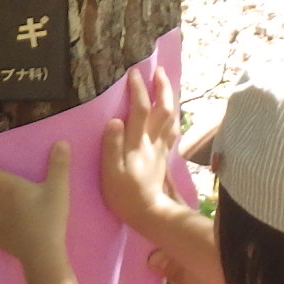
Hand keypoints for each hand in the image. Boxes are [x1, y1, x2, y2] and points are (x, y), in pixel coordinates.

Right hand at [101, 67, 183, 228]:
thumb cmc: (124, 194)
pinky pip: (172, 130)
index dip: (138, 90)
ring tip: (165, 84)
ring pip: (171, 118)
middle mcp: (153, 141)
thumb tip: (114, 120)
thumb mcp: (111, 171)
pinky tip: (171, 113)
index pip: (139, 109)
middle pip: (163, 109)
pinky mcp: (164, 156)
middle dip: (162, 88)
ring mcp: (161, 148)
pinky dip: (172, 116)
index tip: (134, 73)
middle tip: (159, 70)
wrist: (149, 212)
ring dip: (169, 98)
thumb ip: (112, 145)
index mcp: (137, 142)